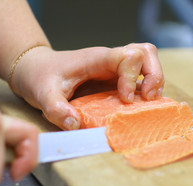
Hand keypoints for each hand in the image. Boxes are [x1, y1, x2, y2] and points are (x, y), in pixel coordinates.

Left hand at [9, 43, 164, 129]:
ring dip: (155, 80)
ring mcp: (115, 70)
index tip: (125, 99)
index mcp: (97, 59)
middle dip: (154, 75)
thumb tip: (75, 125)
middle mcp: (110, 61)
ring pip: (148, 61)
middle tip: (148, 98)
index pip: (127, 56)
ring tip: (149, 101)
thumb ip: (56, 109)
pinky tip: (142, 105)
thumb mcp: (43, 94)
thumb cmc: (41, 77)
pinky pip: (140, 78)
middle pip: (146, 53)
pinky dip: (148, 89)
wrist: (38, 70)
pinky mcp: (117, 80)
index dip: (132, 76)